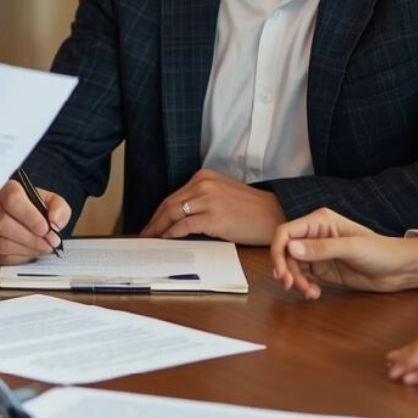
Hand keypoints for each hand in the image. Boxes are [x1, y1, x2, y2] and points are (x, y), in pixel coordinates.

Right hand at [0, 180, 73, 264]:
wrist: (16, 218)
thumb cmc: (30, 209)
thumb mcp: (48, 201)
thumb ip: (58, 207)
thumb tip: (55, 221)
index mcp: (4, 189)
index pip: (11, 199)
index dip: (31, 217)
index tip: (46, 228)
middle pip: (3, 223)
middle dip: (32, 237)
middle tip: (50, 242)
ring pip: (1, 243)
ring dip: (29, 249)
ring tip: (43, 247)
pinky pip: (1, 257)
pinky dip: (21, 257)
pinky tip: (31, 251)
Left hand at [138, 169, 283, 244]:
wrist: (273, 215)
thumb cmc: (250, 209)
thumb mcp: (222, 194)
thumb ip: (200, 199)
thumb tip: (177, 218)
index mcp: (204, 177)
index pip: (173, 196)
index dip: (158, 212)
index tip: (150, 223)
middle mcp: (204, 185)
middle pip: (169, 205)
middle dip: (154, 222)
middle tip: (145, 235)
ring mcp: (208, 200)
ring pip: (173, 215)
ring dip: (159, 229)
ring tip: (152, 240)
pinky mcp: (213, 217)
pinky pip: (184, 227)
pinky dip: (172, 234)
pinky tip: (167, 240)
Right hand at [268, 208, 417, 296]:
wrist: (399, 270)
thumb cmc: (380, 252)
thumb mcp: (351, 248)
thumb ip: (321, 248)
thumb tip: (290, 248)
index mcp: (319, 221)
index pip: (285, 233)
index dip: (277, 251)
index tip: (281, 272)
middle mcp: (314, 235)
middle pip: (285, 252)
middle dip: (286, 270)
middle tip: (291, 286)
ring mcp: (317, 253)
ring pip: (291, 267)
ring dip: (296, 281)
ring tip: (310, 293)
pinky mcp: (322, 270)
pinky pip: (302, 277)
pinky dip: (303, 287)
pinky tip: (314, 294)